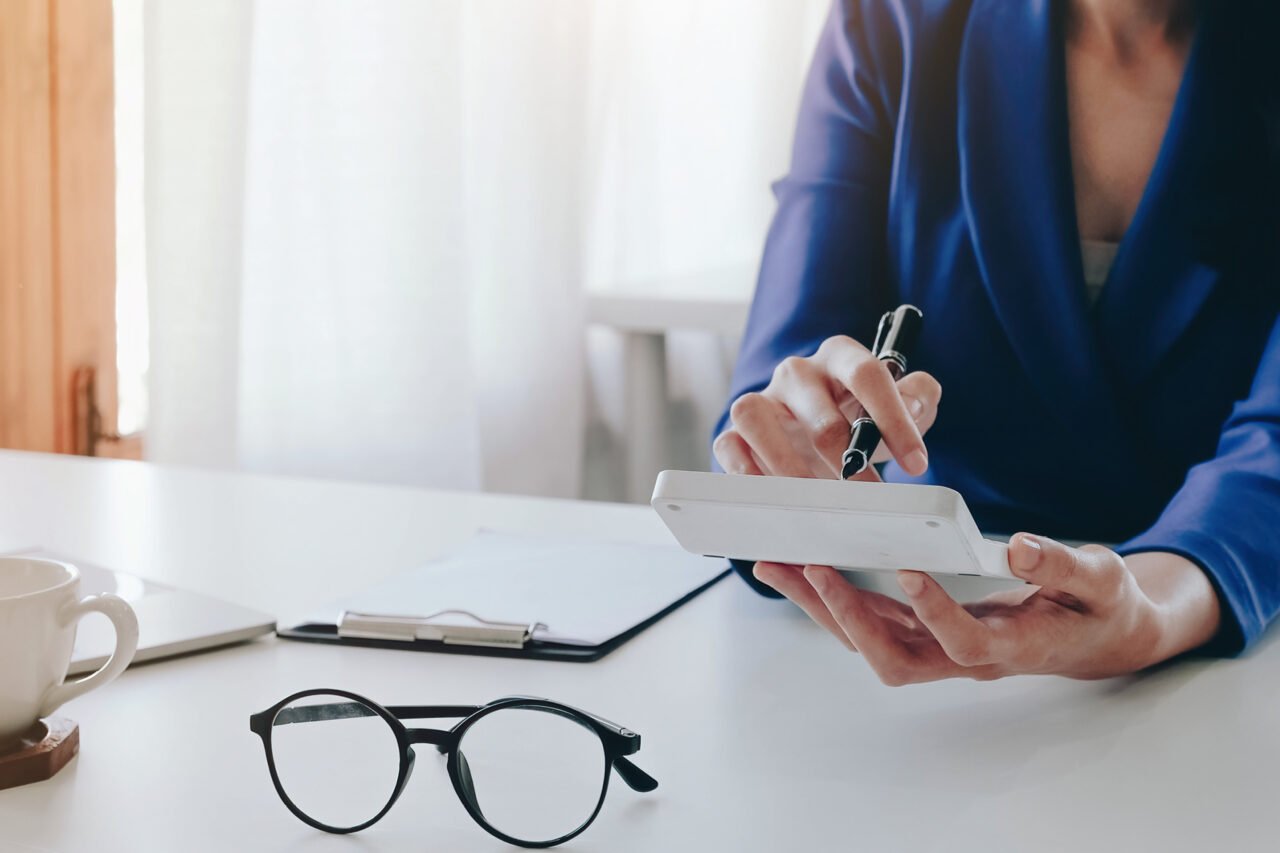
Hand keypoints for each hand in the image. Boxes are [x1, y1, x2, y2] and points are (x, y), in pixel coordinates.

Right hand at [713, 335, 941, 480]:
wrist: (820, 440)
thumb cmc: (861, 420)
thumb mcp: (901, 406)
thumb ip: (918, 396)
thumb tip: (915, 404)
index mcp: (840, 357)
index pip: (867, 374)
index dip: (894, 419)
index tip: (916, 464)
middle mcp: (797, 372)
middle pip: (819, 413)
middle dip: (848, 461)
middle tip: (869, 498)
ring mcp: (762, 399)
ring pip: (756, 417)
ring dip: (788, 466)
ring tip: (814, 501)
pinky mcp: (735, 431)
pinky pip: (728, 444)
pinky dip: (743, 471)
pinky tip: (771, 497)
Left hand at [754, 534, 1221, 682]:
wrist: (1098, 633)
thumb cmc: (1100, 606)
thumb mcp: (1100, 579)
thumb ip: (1063, 565)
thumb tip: (1019, 545)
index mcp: (1013, 646)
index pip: (965, 642)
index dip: (936, 612)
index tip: (909, 571)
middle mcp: (966, 656)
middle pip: (894, 655)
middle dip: (847, 615)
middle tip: (808, 569)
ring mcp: (941, 648)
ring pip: (870, 640)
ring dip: (822, 607)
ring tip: (778, 565)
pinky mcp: (925, 631)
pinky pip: (870, 621)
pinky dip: (833, 597)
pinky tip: (803, 567)